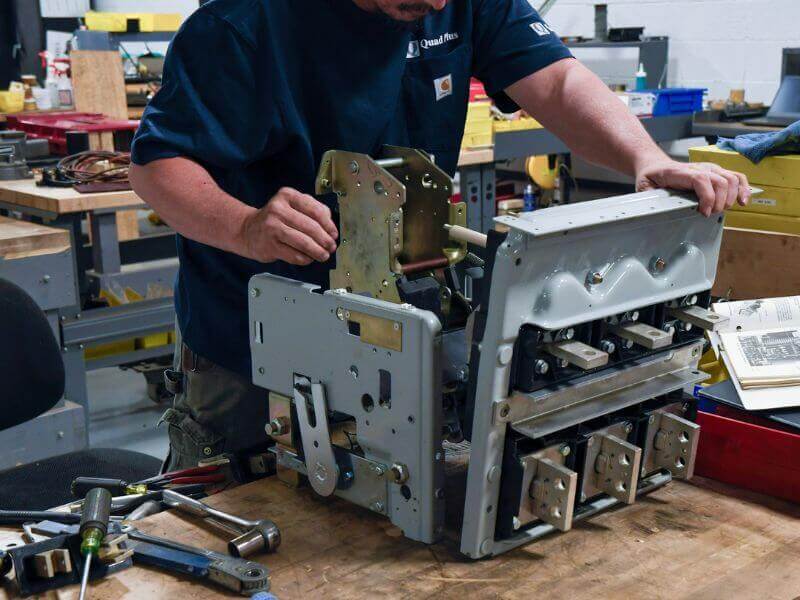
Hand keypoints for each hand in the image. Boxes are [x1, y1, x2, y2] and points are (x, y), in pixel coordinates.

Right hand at [239, 187, 337, 264]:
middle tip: (331, 247)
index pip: (315, 210)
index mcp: (287, 195)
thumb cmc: (275, 219)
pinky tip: (308, 258)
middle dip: (325, 240)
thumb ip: (312, 211)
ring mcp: (272, 227)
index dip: (329, 225)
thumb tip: (331, 228)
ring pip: (304, 243)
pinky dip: (305, 259)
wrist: (247, 230)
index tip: (334, 234)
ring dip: (317, 252)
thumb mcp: (292, 206)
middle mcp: (278, 209)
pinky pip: (294, 255)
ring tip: (323, 255)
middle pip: (311, 227)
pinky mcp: (269, 245)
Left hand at [636, 159, 750, 216]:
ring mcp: (709, 168)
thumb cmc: (651, 178)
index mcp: (680, 172)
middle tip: (710, 214)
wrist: (655, 166)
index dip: (707, 197)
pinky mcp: (716, 172)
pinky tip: (744, 200)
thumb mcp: (644, 188)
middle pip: (720, 180)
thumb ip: (650, 198)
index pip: (701, 180)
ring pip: (731, 178)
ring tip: (724, 209)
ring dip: (732, 196)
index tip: (704, 213)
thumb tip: (656, 209)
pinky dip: (743, 188)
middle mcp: (698, 167)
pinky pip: (736, 177)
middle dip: (719, 201)